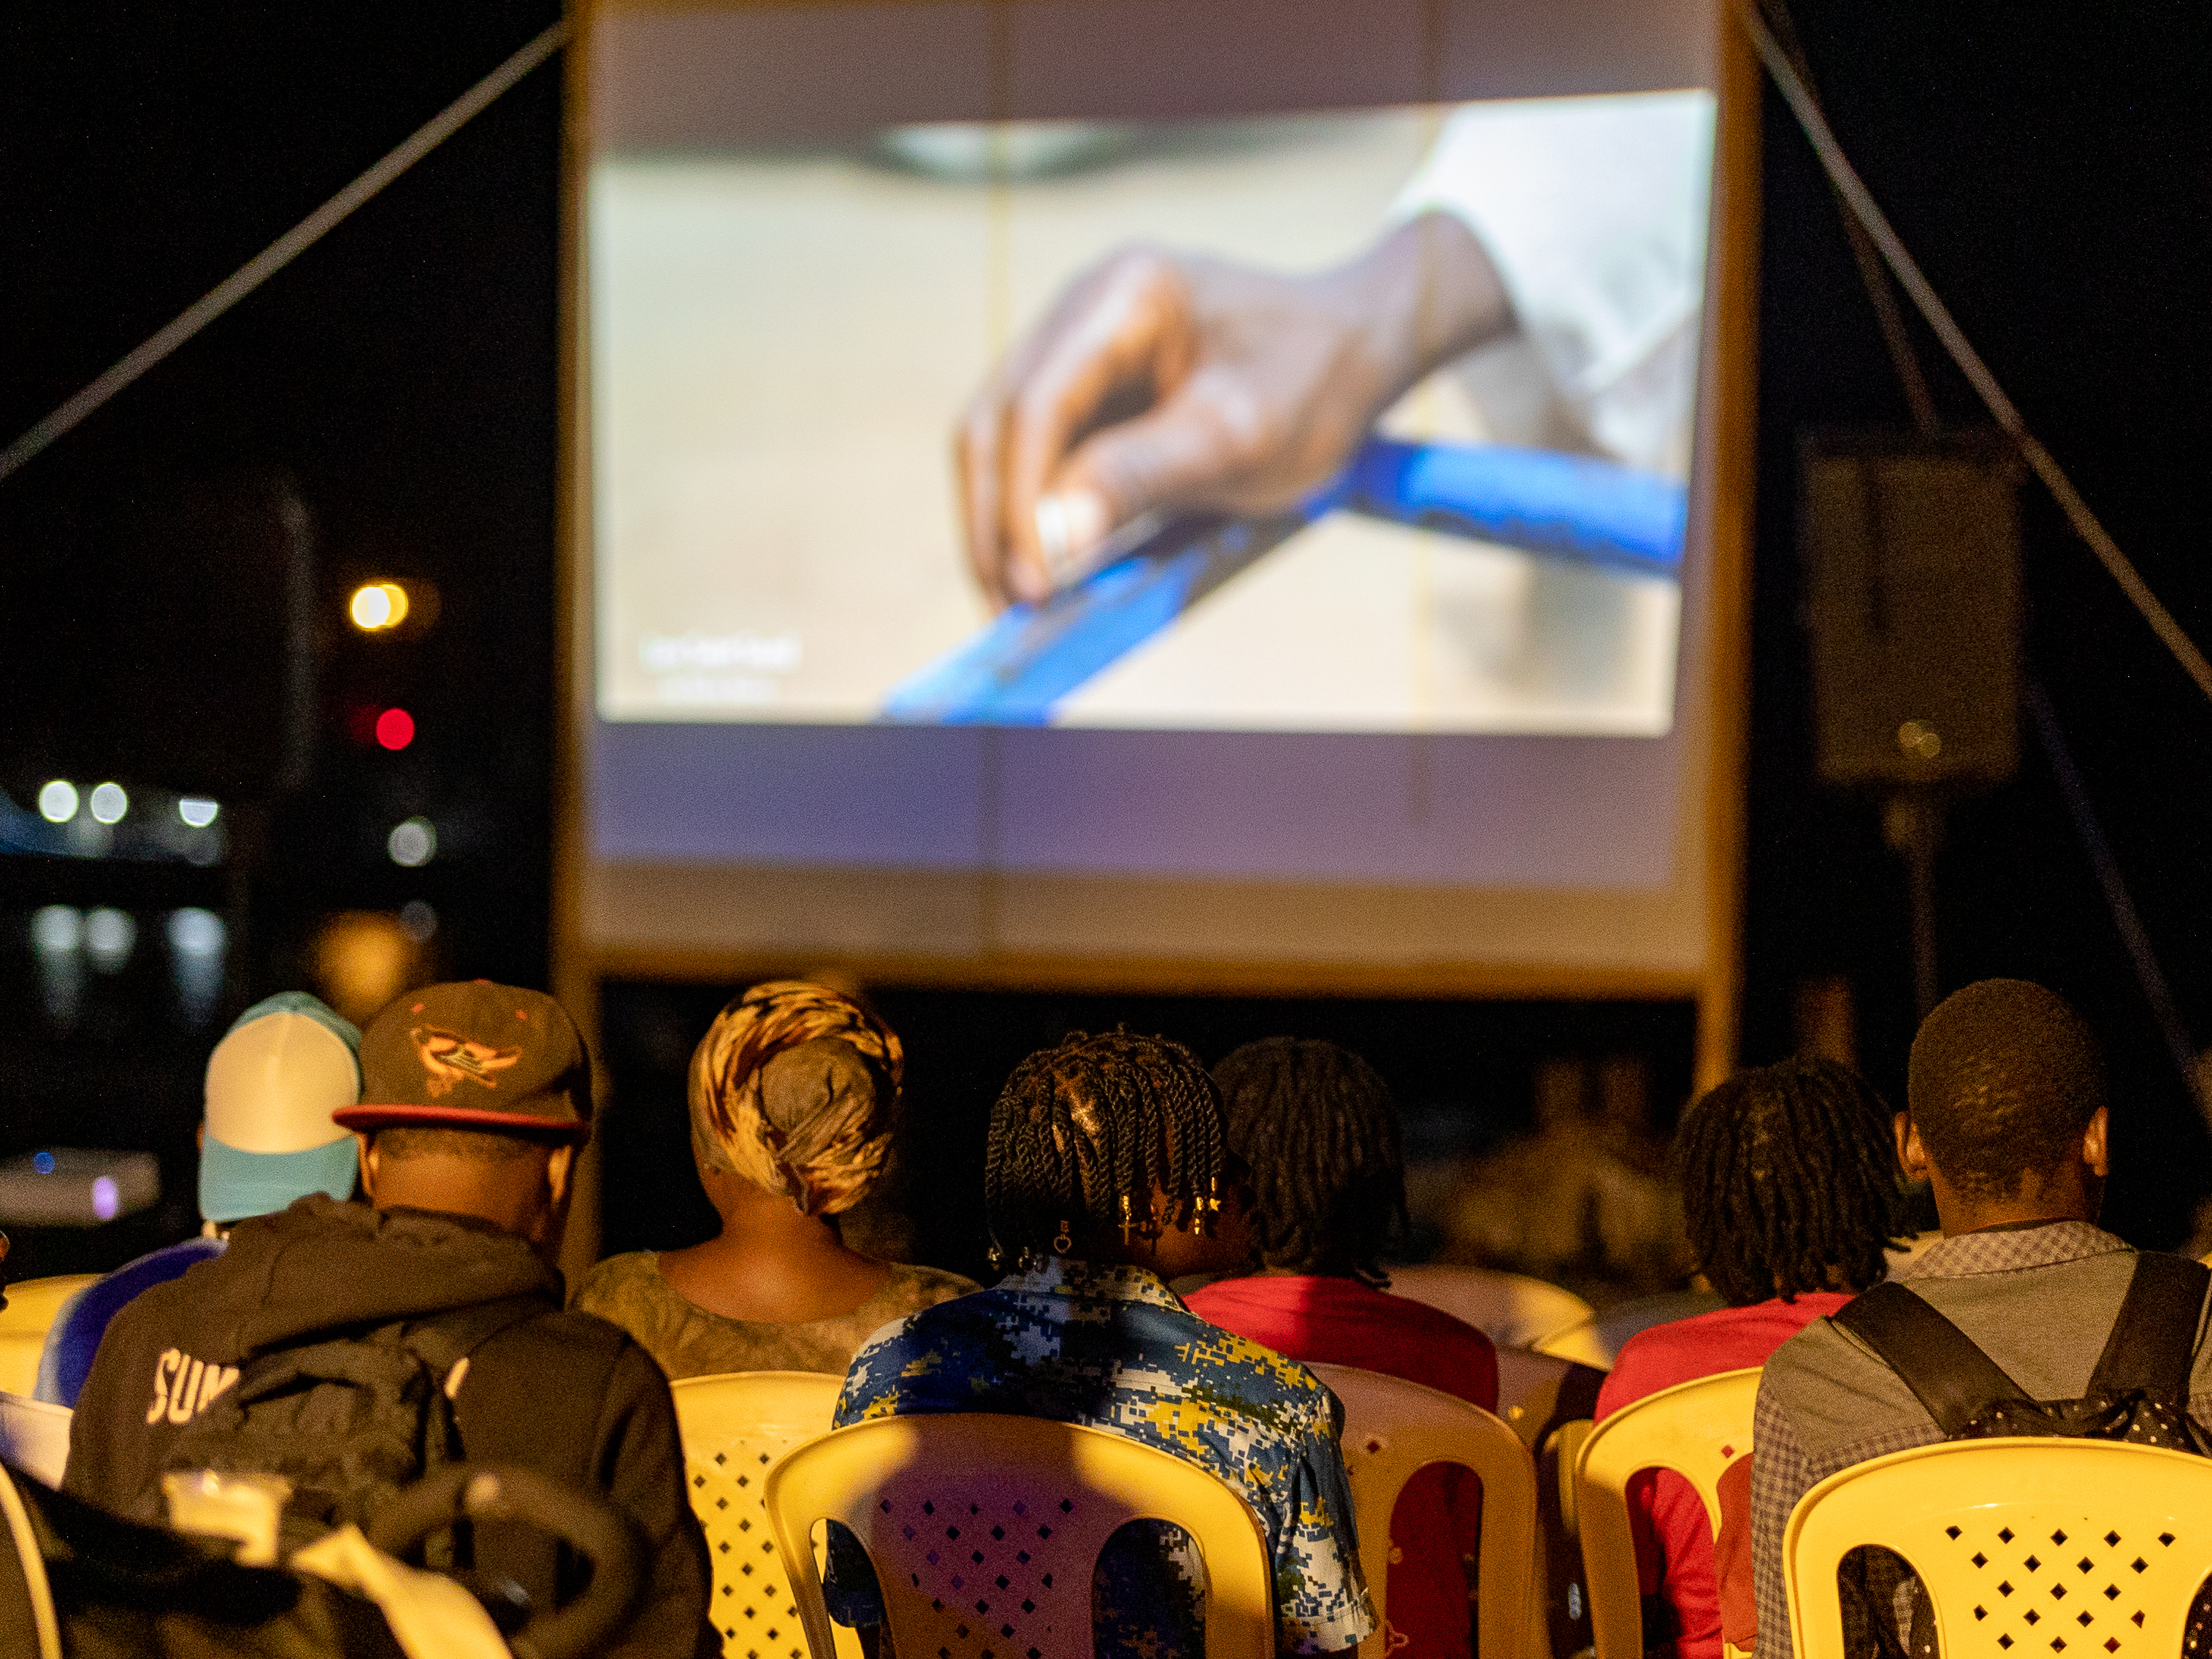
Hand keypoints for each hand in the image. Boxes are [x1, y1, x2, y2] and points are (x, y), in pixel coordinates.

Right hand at [955, 212, 1511, 605]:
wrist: (1359, 350)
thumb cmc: (1316, 382)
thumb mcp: (1242, 435)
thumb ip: (1145, 474)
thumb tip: (1058, 533)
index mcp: (1124, 296)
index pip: (1037, 405)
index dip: (1019, 502)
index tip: (1031, 584)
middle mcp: (1084, 310)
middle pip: (997, 423)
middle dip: (995, 521)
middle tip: (1010, 608)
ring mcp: (1079, 346)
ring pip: (1003, 442)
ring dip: (1004, 523)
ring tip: (1021, 601)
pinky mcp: (1089, 389)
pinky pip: (1038, 455)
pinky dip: (1034, 514)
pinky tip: (1047, 569)